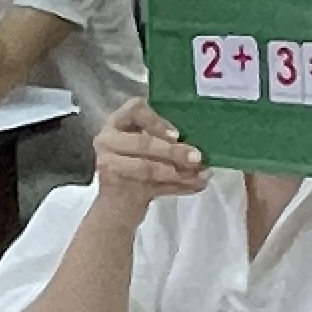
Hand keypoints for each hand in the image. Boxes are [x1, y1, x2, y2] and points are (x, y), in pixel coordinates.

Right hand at [84, 97, 207, 217]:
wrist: (117, 201)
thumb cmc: (135, 162)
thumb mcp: (144, 143)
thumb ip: (164, 137)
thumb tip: (198, 141)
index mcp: (118, 122)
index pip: (135, 110)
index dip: (157, 121)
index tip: (177, 135)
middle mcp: (109, 141)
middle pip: (142, 143)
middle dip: (173, 151)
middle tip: (197, 157)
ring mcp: (110, 166)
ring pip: (147, 167)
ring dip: (179, 172)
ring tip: (202, 174)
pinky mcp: (118, 189)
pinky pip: (154, 187)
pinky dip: (179, 186)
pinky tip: (198, 184)